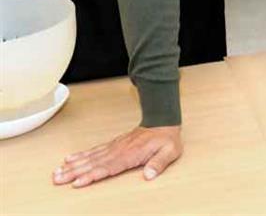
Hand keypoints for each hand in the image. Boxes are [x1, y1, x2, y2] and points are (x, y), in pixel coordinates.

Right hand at [53, 125, 181, 187]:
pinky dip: (80, 155)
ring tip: (57, 172)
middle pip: (92, 164)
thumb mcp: (169, 152)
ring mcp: (114, 147)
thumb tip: (149, 175)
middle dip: (74, 172)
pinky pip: (94, 150)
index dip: (92, 176)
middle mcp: (118, 151)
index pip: (107, 168)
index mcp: (130, 155)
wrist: (163, 122)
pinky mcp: (113, 145)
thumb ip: (159, 164)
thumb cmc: (166, 139)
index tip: (77, 182)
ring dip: (73, 165)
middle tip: (57, 179)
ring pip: (90, 157)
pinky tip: (69, 159)